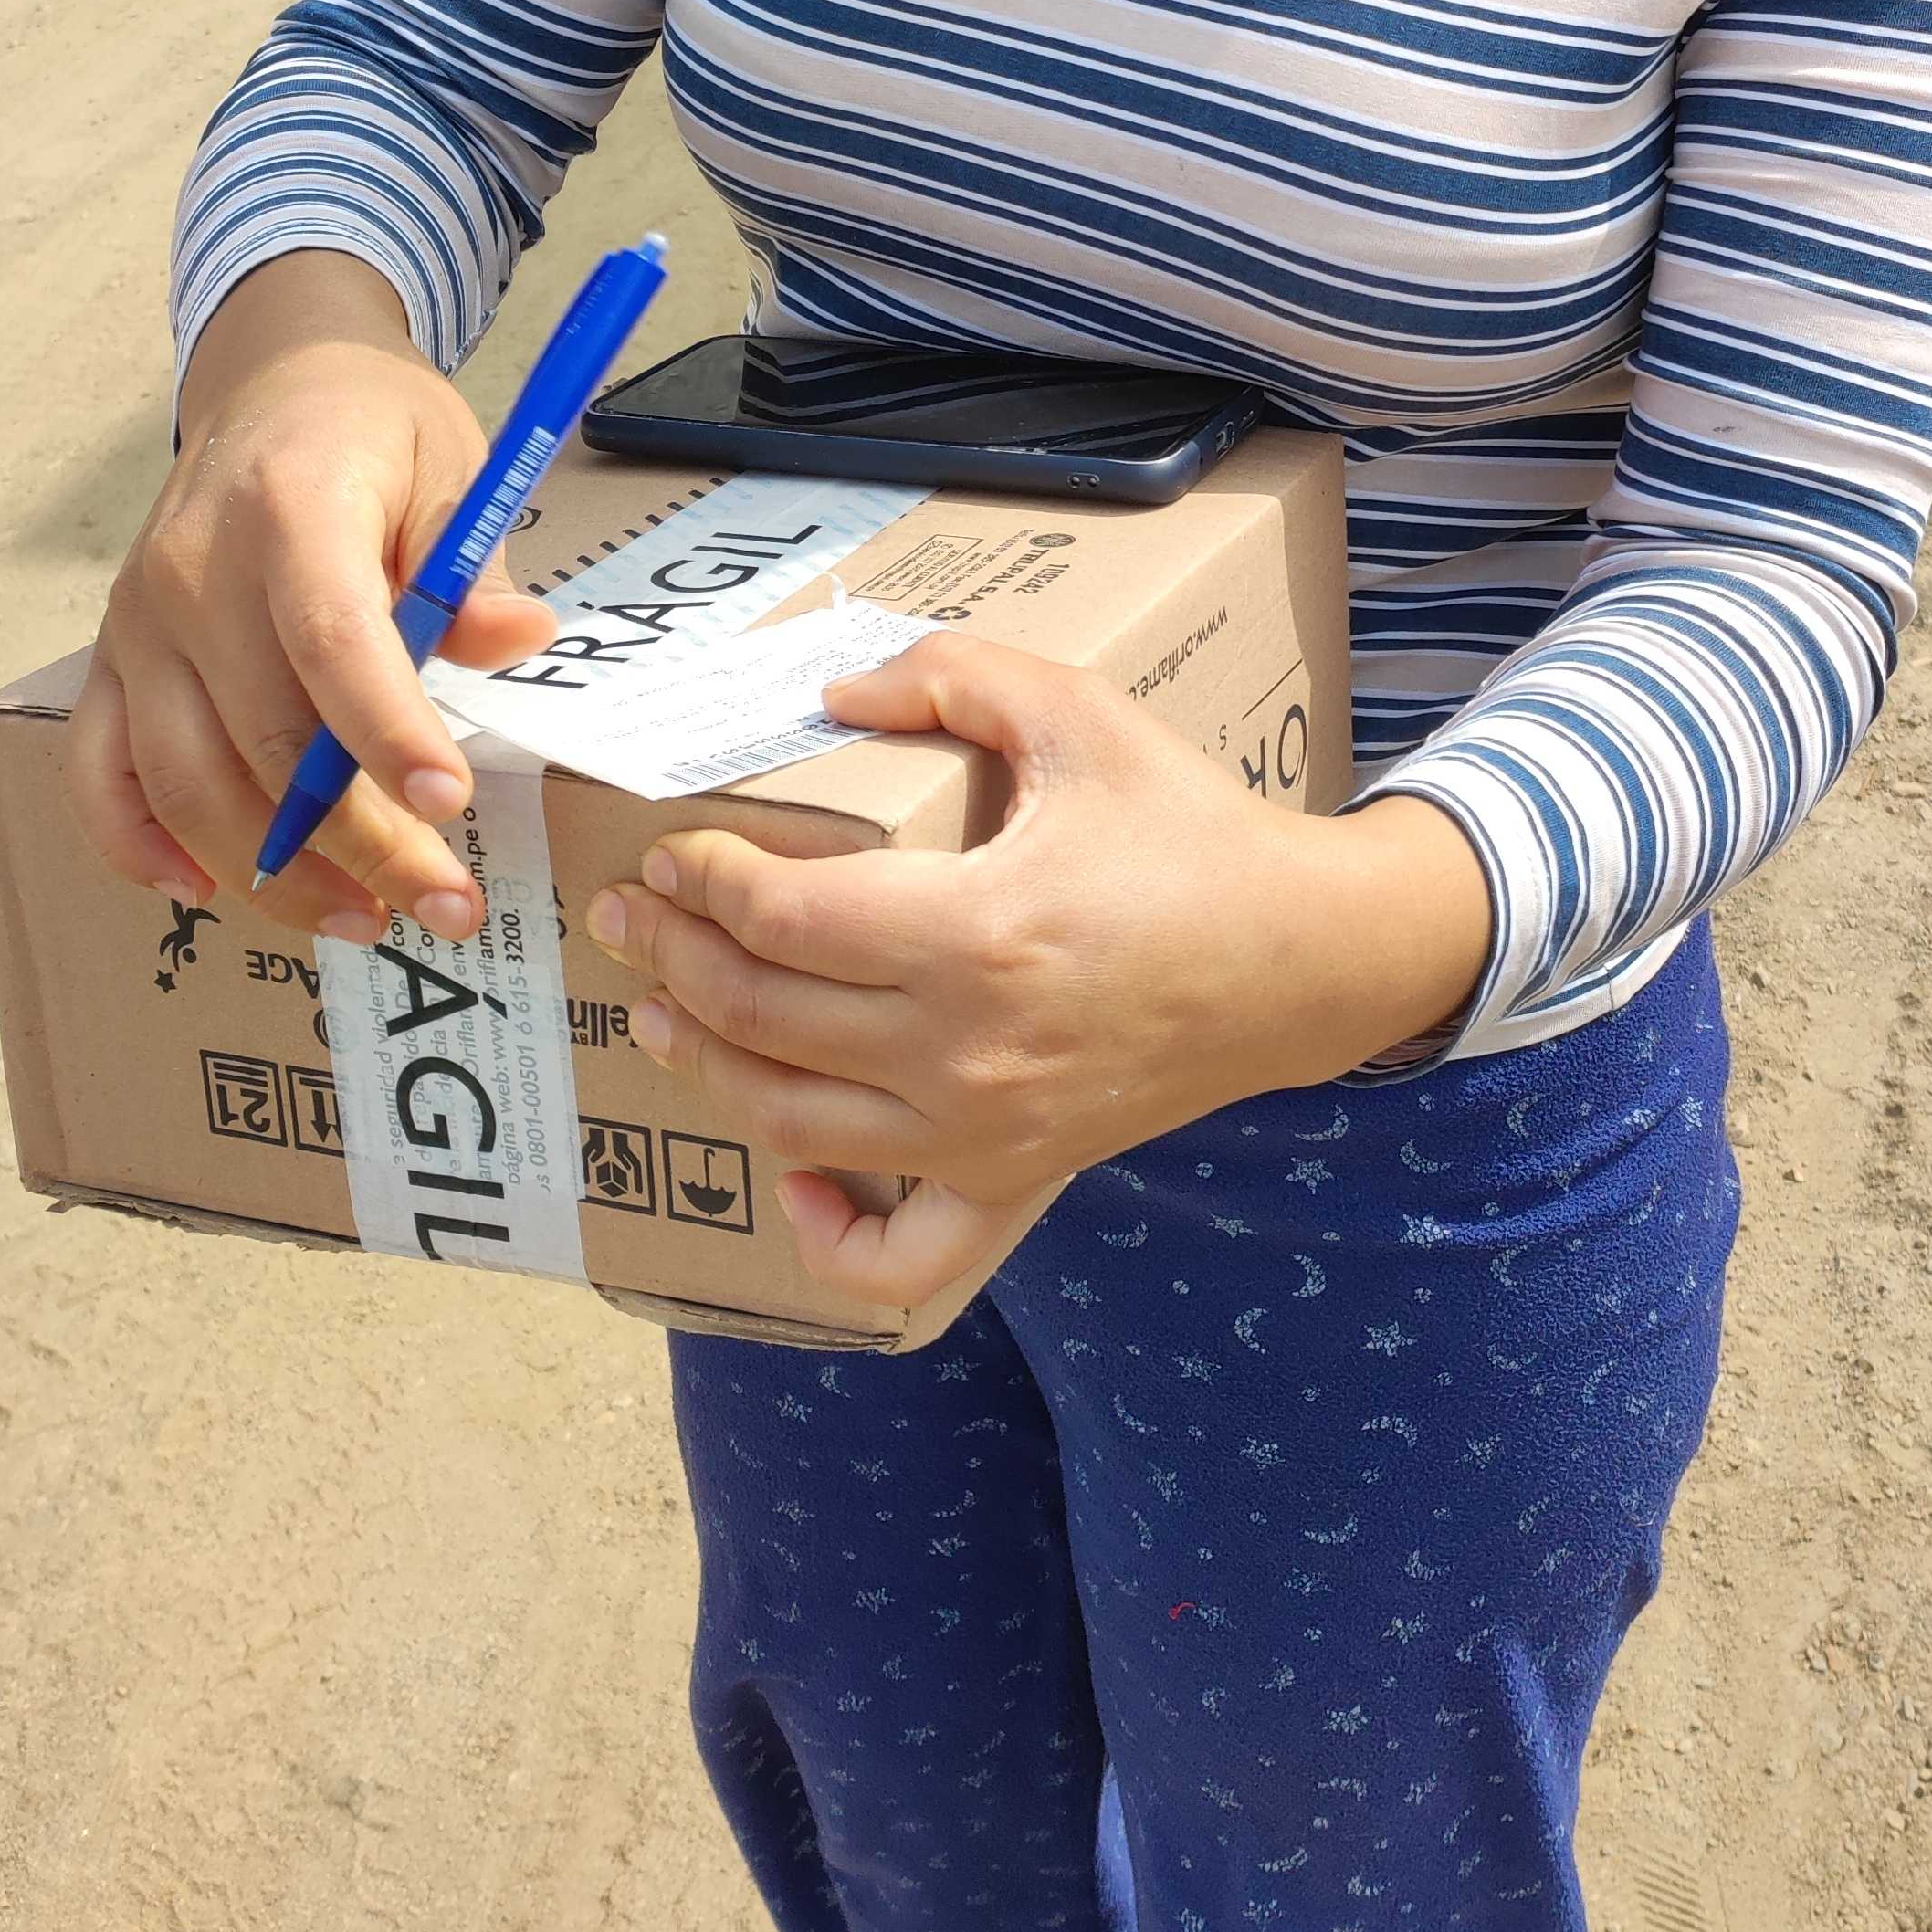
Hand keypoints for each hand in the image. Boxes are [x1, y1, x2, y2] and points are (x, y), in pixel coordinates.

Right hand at [69, 252, 558, 942]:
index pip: (331, 640)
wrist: (276, 381)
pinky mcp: (110, 661)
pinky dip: (137, 847)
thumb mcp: (453, 466)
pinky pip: (99, 775)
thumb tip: (518, 639)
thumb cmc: (374, 431)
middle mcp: (192, 571)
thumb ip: (475, 565)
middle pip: (265, 736)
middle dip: (362, 841)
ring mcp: (138, 624)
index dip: (387, 733)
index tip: (450, 806)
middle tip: (448, 904)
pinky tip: (206, 892)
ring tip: (364, 919)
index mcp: (288, 509)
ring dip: (272, 872)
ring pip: (184, 781)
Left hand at [585, 633, 1493, 1313]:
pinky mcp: (1016, 1178)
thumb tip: (837, 693)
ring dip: (705, 1065)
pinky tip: (786, 1180)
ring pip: (789, 1122)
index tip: (668, 848)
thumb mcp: (1082, 715)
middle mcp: (965, 1050)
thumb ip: (956, 676)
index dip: (699, 879)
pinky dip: (825, 1235)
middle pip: (759, 1016)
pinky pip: (900, 1255)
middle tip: (628, 912)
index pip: (778, 918)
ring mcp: (985, 1132)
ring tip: (661, 1012)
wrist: (1303, 959)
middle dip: (668, 958)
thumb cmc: (1191, 832)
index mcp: (975, 930)